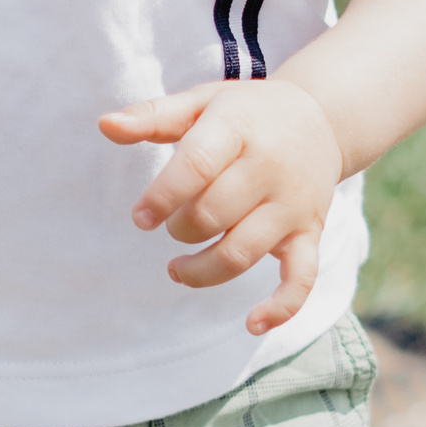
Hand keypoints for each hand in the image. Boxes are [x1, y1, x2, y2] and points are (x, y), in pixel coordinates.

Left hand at [98, 77, 342, 334]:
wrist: (321, 118)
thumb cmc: (246, 113)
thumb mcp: (201, 102)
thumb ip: (153, 116)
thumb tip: (105, 125)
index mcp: (238, 130)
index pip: (197, 165)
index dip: (162, 196)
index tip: (140, 217)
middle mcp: (269, 168)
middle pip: (214, 214)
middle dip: (180, 230)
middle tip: (170, 227)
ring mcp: (292, 205)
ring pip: (243, 252)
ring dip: (202, 271)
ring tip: (177, 270)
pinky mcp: (310, 233)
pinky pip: (302, 277)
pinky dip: (281, 307)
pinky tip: (252, 324)